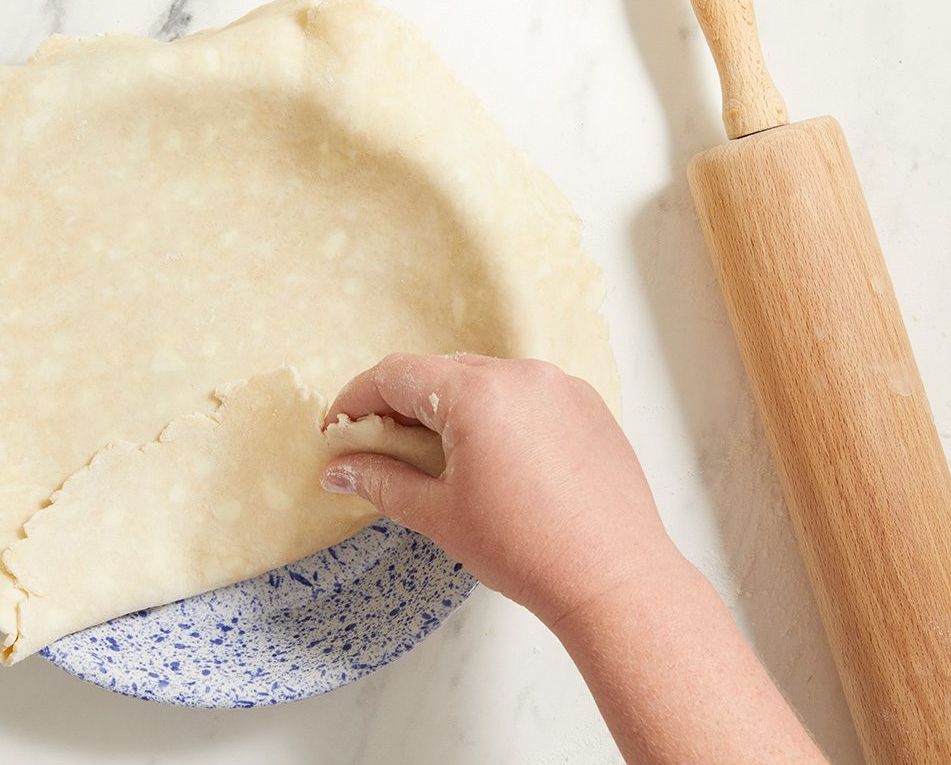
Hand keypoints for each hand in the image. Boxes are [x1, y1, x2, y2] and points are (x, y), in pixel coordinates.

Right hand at [321, 353, 681, 625]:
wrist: (613, 578)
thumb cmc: (524, 551)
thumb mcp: (438, 515)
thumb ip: (381, 481)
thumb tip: (337, 469)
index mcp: (476, 394)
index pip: (397, 375)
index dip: (357, 399)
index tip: (339, 429)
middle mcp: (521, 375)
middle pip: (441, 372)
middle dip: (404, 404)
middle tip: (381, 447)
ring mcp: (561, 386)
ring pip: (487, 380)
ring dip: (453, 408)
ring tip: (440, 456)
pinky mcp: (589, 405)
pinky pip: (528, 395)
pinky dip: (500, 415)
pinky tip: (495, 460)